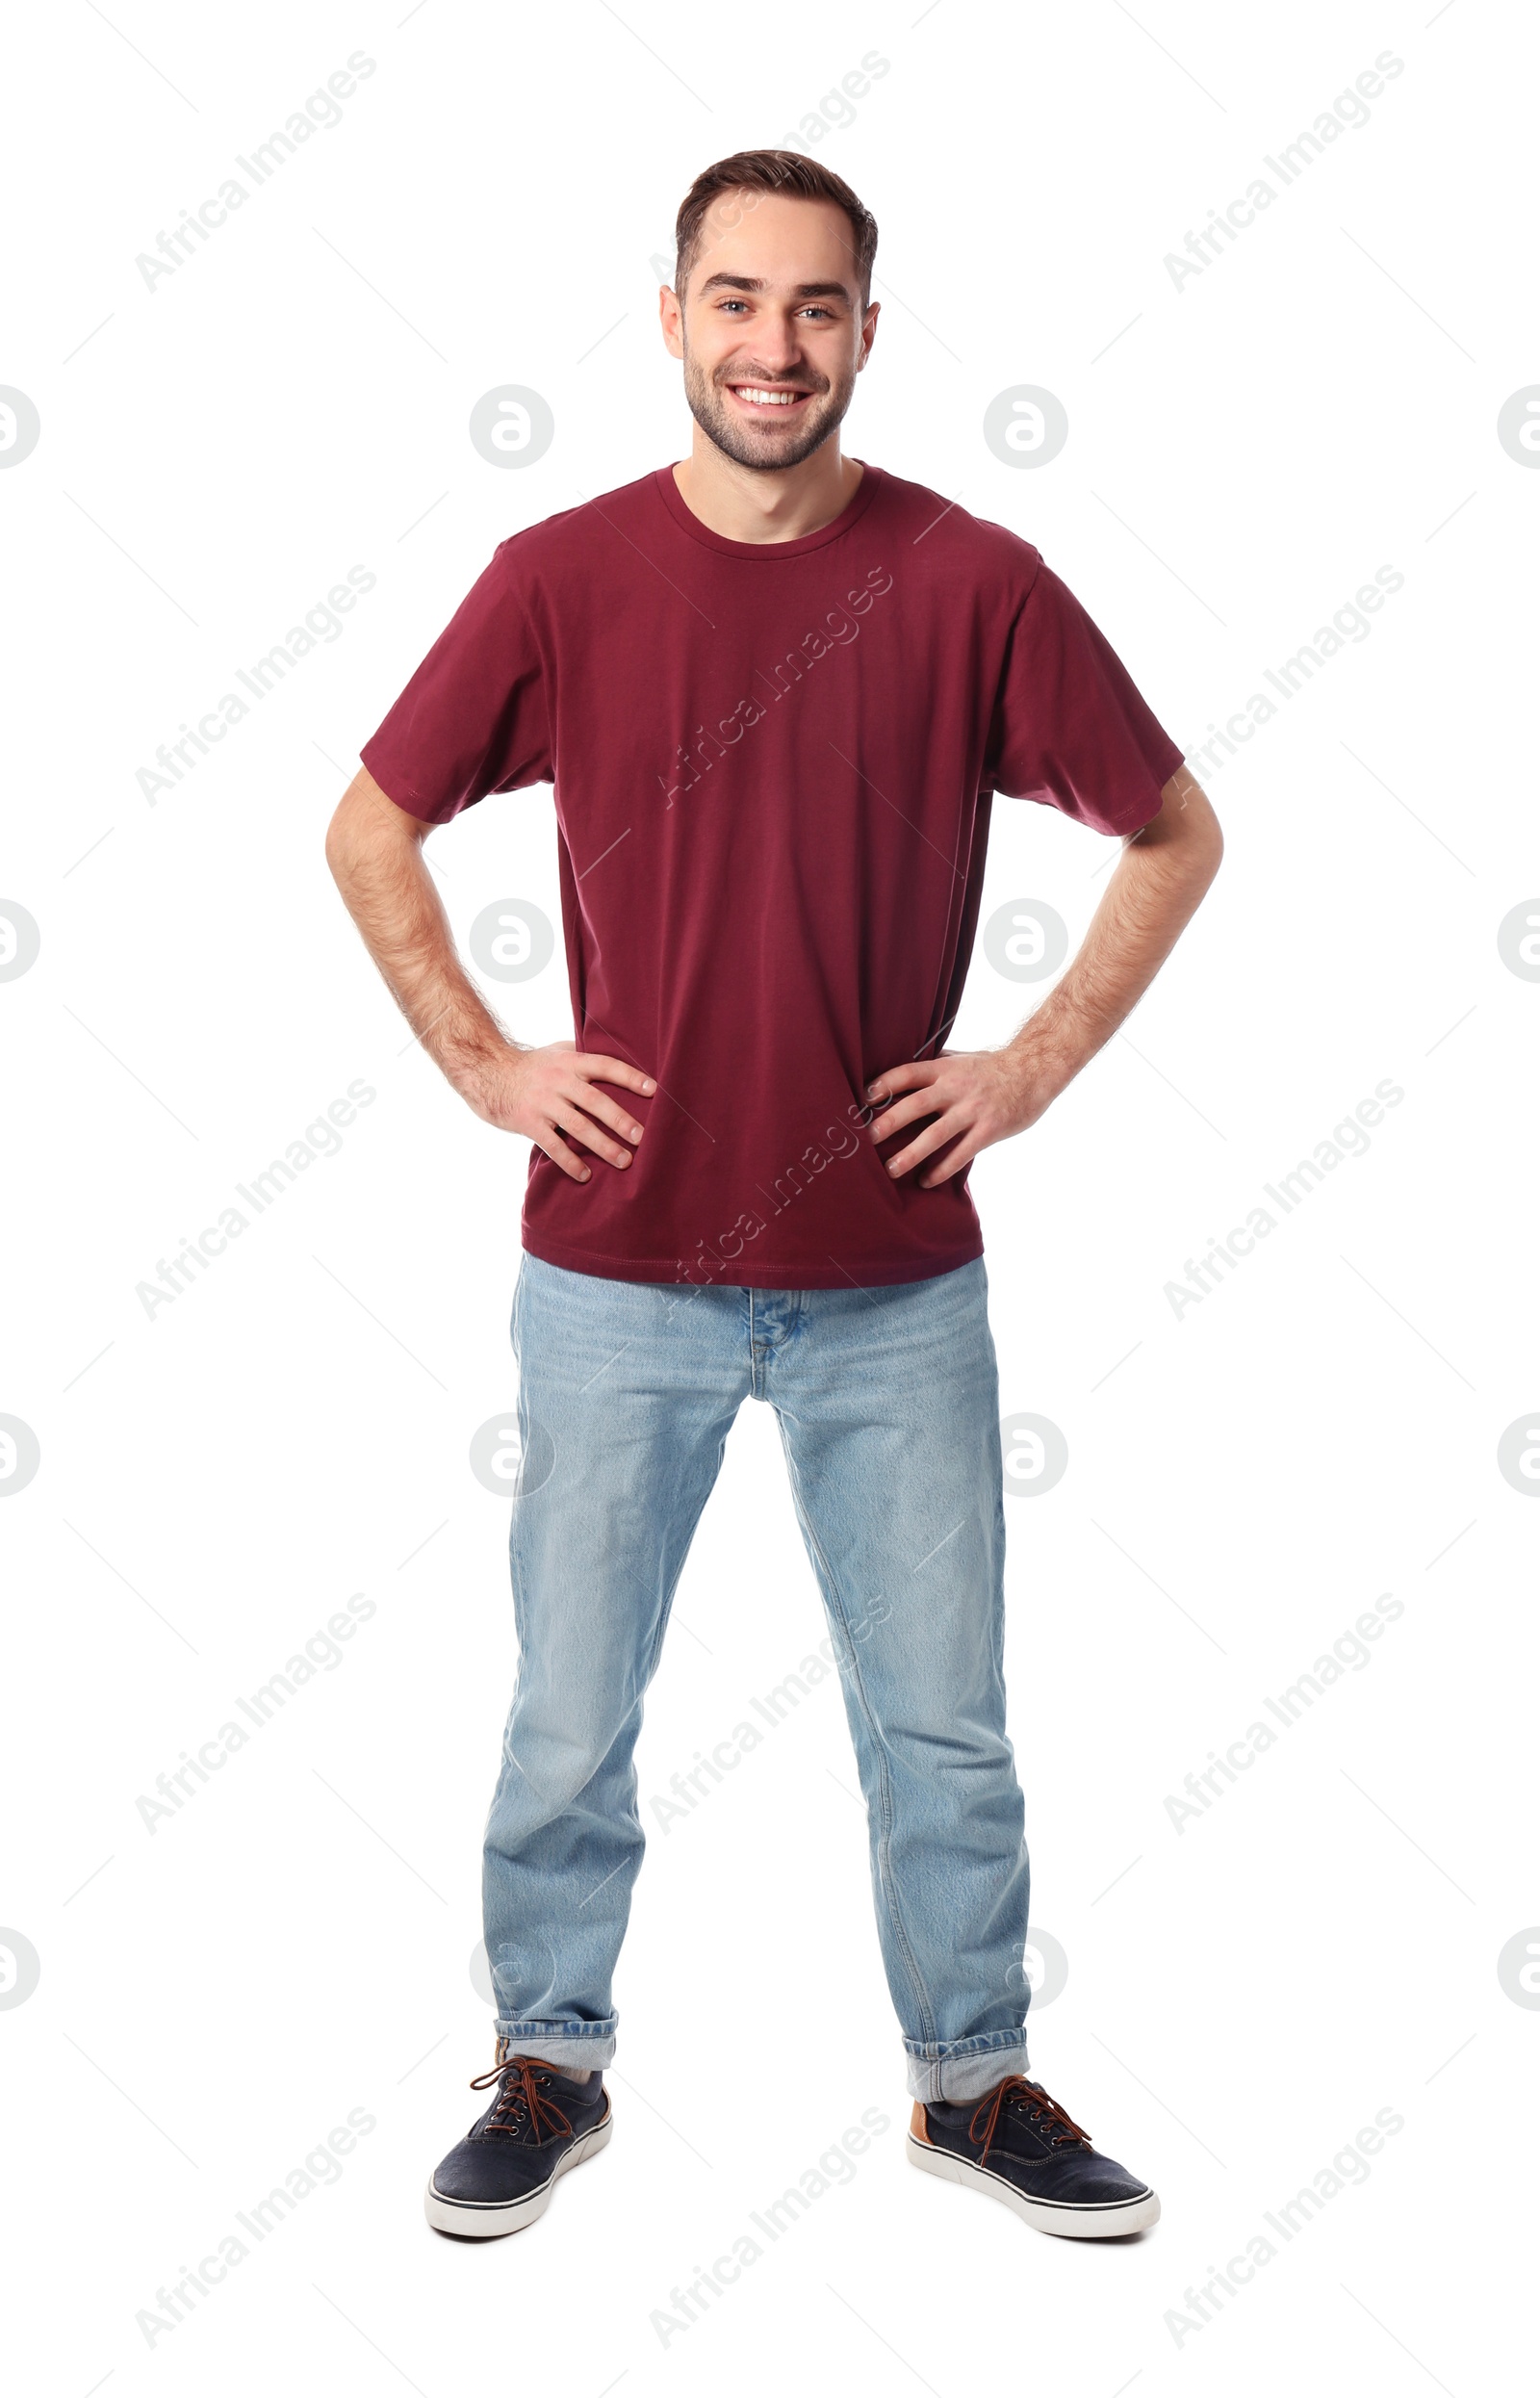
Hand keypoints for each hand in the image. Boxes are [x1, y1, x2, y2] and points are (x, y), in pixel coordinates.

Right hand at [463, 1040, 655, 1183]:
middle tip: (642, 1137)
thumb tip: (622, 1059)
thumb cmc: (532, 1065)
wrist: (488, 1073)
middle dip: (621, 1120)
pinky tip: (585, 1175)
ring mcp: (543, 1102)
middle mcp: (559, 1080)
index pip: (606, 1066)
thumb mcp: (557, 1052)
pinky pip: (553, 1145)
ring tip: (624, 1161)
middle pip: (596, 1101)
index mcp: (570, 1062)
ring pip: (578, 1126)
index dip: (630, 1077)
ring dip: (603, 1146)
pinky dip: (570, 1162)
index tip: (654, 1090)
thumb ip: (584, 1057)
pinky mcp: (528, 1122)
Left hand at [865, 1046, 1054, 1187]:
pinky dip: (941, 1169)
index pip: (908, 1073)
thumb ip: (934, 1068)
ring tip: (891, 1169)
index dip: (885, 1084)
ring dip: (911, 1154)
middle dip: (889, 1122)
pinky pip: (961, 1154)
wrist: (1034, 1072)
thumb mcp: (962, 1059)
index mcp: (945, 1069)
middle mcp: (956, 1088)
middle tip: (868, 1139)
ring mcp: (973, 1110)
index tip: (864, 1098)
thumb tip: (901, 1075)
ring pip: (936, 1135)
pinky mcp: (989, 1130)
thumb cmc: (992, 1067)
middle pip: (916, 1105)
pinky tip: (926, 1181)